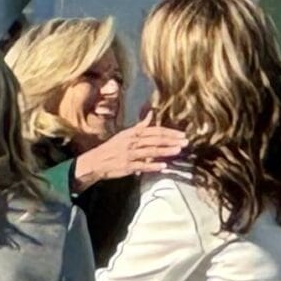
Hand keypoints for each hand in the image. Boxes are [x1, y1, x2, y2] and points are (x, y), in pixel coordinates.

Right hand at [72, 119, 188, 189]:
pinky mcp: (127, 166)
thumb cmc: (112, 148)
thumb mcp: (125, 134)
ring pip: (151, 151)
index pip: (155, 131)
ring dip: (165, 151)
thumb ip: (141, 126)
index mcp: (133, 133)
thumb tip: (151, 113)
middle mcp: (132, 142)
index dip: (169, 132)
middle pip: (155, 139)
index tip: (182, 134)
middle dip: (171, 140)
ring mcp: (130, 154)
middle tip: (185, 142)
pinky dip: (153, 166)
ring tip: (178, 151)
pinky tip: (163, 167)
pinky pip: (142, 166)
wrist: (95, 161)